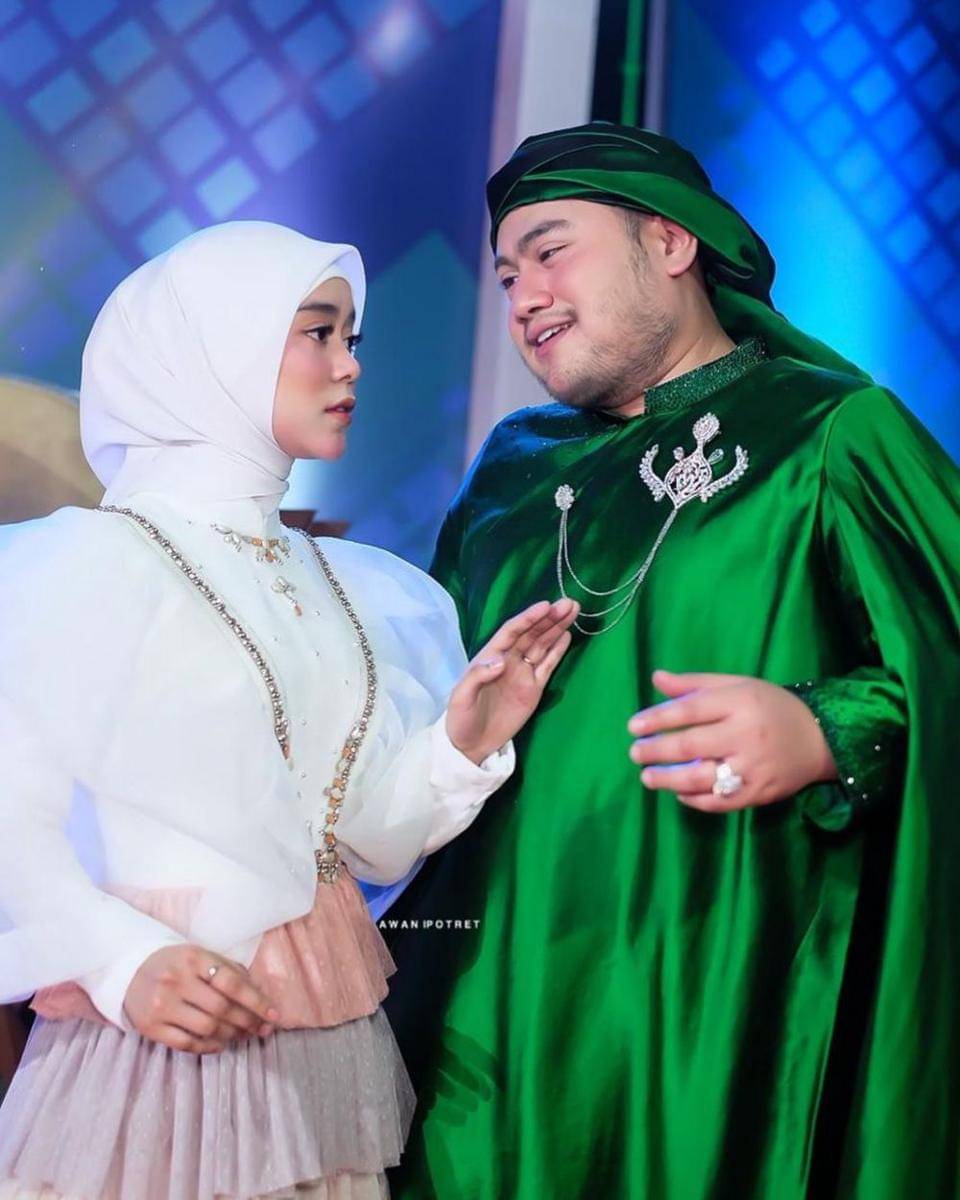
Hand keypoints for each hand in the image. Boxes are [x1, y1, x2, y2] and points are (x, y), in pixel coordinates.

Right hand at [124, 945, 279, 1053]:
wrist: (129, 970)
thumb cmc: (176, 963)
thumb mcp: (201, 956)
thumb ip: (229, 971)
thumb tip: (260, 995)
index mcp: (193, 958)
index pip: (232, 982)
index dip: (257, 1000)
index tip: (274, 1015)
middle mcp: (176, 981)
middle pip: (221, 1008)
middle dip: (247, 1021)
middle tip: (261, 1029)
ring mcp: (161, 1005)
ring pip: (207, 1028)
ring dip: (231, 1035)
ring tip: (242, 1035)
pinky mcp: (151, 1027)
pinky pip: (187, 1044)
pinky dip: (209, 1047)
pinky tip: (221, 1044)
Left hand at [446, 599, 577, 763]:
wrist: (471, 744)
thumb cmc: (461, 718)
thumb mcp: (461, 697)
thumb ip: (478, 676)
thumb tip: (502, 661)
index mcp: (490, 657)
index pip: (512, 631)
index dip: (528, 618)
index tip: (546, 606)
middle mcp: (508, 660)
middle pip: (531, 634)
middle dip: (549, 618)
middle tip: (569, 604)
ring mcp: (522, 673)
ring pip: (542, 645)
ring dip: (557, 628)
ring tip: (573, 611)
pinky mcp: (534, 688)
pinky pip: (548, 665)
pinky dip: (557, 650)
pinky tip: (566, 635)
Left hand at [627, 670, 836, 811]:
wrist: (819, 739)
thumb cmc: (771, 706)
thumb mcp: (738, 685)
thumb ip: (695, 684)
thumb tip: (656, 678)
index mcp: (740, 702)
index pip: (689, 711)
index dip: (657, 719)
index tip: (633, 727)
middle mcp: (746, 735)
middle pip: (690, 746)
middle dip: (656, 751)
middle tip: (635, 753)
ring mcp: (753, 768)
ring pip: (701, 779)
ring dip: (668, 780)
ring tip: (647, 777)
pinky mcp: (759, 794)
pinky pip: (720, 802)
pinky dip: (694, 800)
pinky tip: (678, 793)